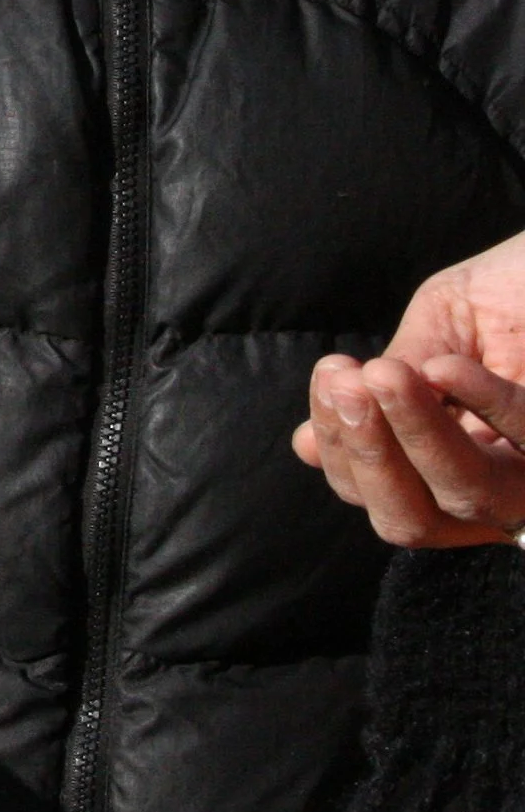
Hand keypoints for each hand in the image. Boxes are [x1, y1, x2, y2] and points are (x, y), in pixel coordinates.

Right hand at [295, 226, 524, 545]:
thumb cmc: (512, 292)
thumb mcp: (438, 325)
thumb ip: (389, 384)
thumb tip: (307, 446)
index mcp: (450, 464)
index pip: (375, 492)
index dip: (339, 449)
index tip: (330, 381)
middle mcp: (495, 487)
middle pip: (411, 520)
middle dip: (365, 456)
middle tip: (347, 387)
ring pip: (468, 496)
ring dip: (415, 436)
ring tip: (384, 376)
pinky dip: (480, 403)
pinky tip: (450, 368)